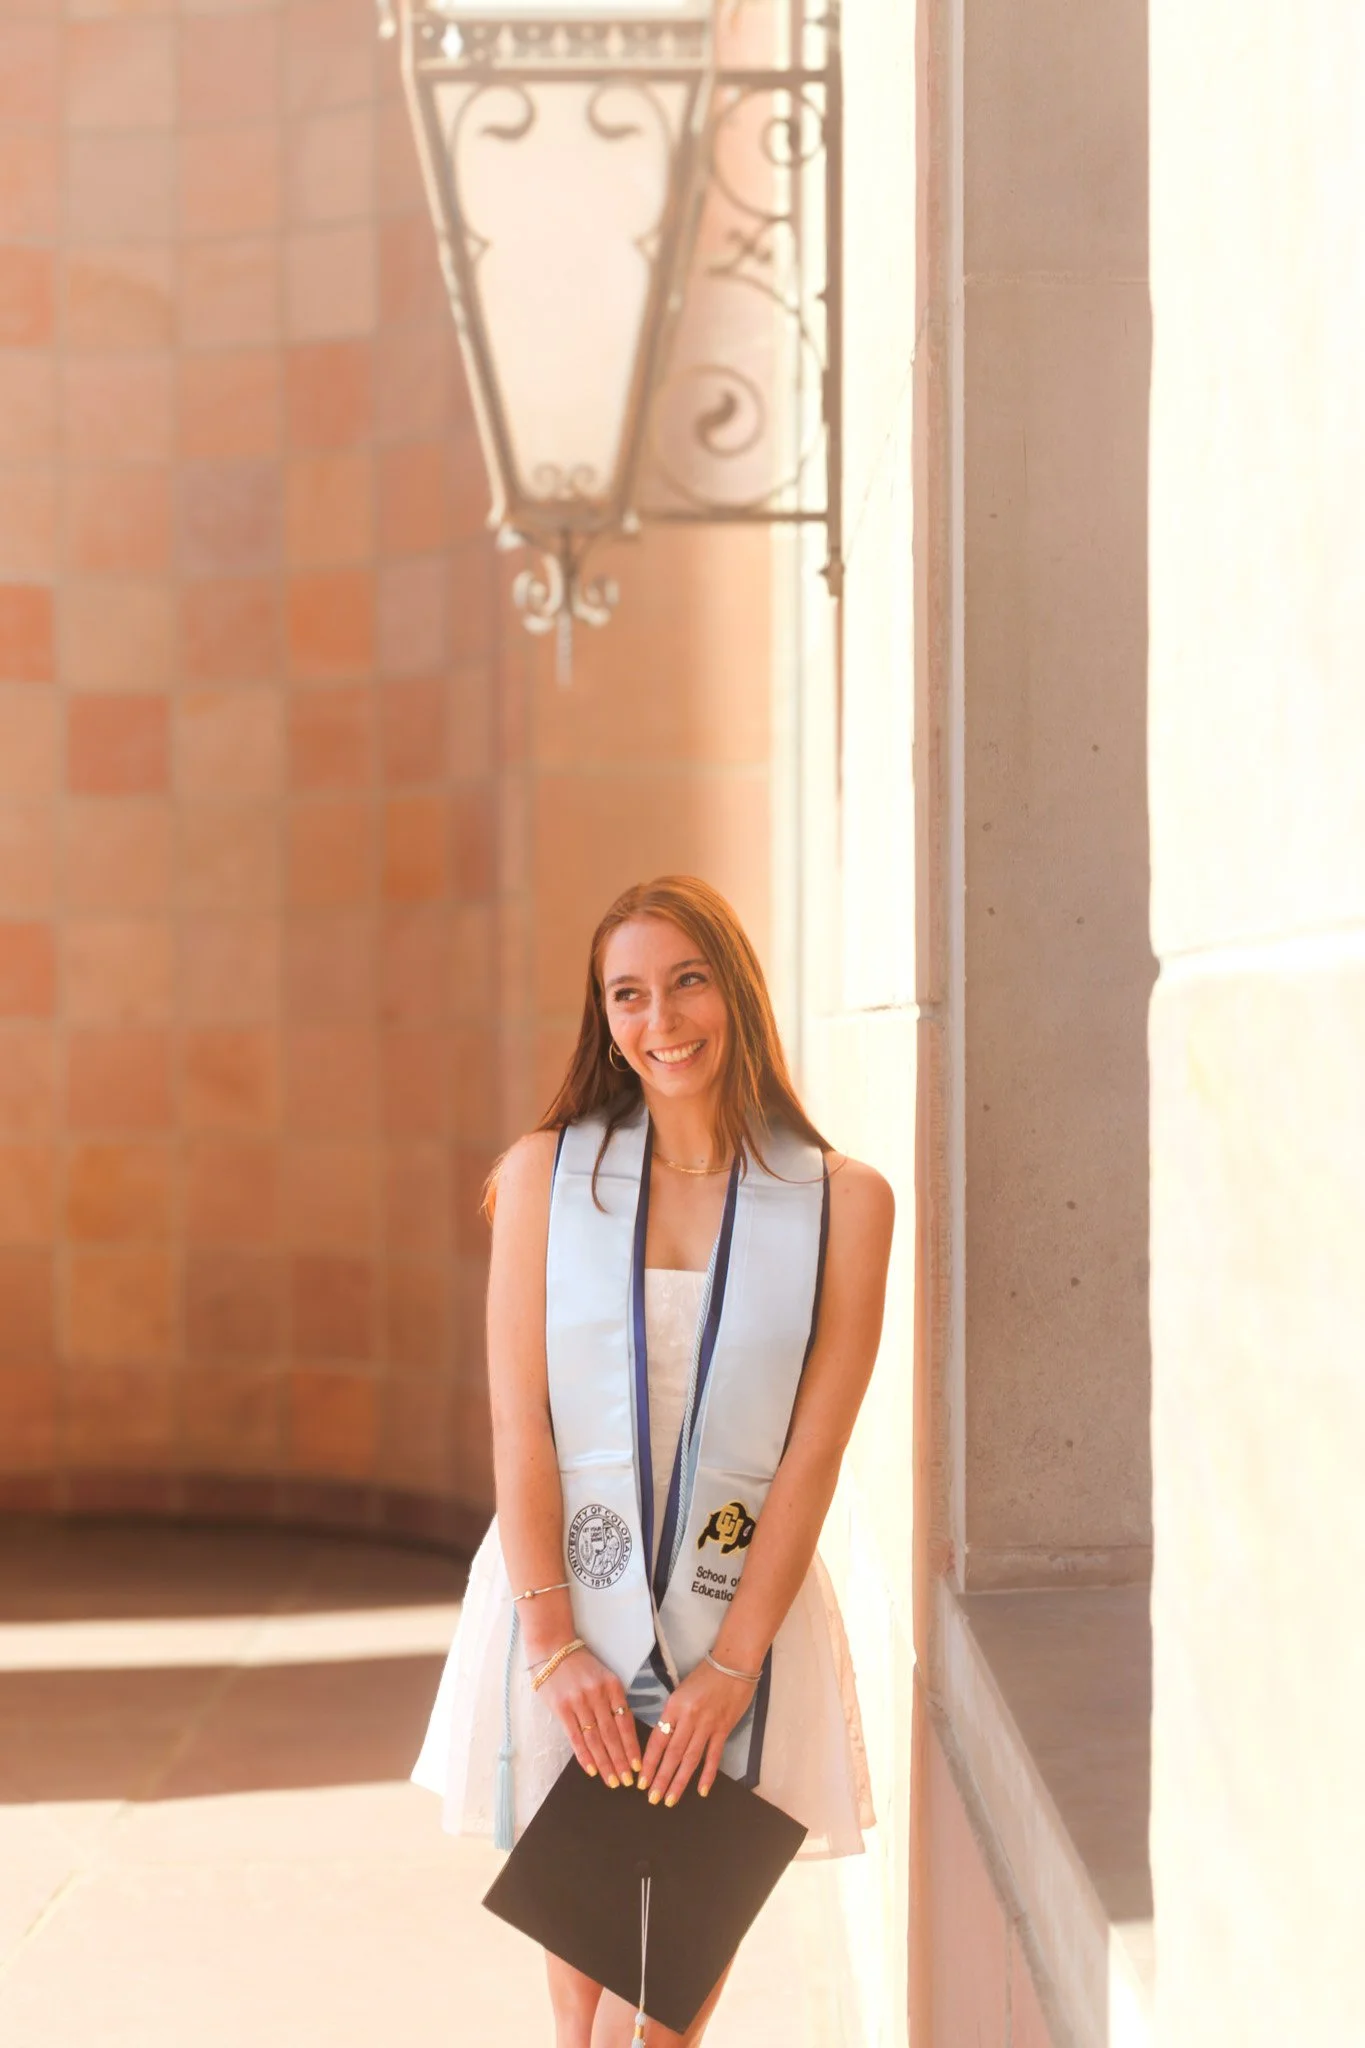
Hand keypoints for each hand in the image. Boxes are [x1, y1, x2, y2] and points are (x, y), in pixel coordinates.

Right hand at [538, 1647, 640, 1787]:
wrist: (552, 1648)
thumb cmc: (581, 1665)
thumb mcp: (604, 1676)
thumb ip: (613, 1700)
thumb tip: (624, 1732)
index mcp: (612, 1686)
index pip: (626, 1722)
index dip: (632, 1746)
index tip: (638, 1766)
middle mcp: (597, 1694)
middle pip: (612, 1734)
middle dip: (620, 1760)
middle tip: (627, 1781)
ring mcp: (579, 1702)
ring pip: (595, 1739)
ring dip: (604, 1762)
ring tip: (612, 1780)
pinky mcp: (562, 1709)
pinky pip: (575, 1737)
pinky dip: (584, 1755)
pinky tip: (591, 1769)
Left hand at [637, 1660, 756, 1805]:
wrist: (734, 1664)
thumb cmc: (705, 1675)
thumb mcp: (681, 1692)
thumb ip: (673, 1715)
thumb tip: (664, 1740)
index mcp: (674, 1706)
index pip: (658, 1740)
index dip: (649, 1762)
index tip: (641, 1781)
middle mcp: (689, 1718)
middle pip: (672, 1753)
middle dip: (661, 1778)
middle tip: (652, 1799)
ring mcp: (707, 1725)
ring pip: (690, 1758)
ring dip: (679, 1781)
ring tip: (670, 1799)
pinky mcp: (724, 1729)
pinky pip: (713, 1756)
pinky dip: (707, 1774)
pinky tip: (701, 1790)